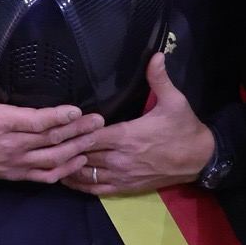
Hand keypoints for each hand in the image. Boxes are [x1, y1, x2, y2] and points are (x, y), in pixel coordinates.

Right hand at [0, 45, 103, 182]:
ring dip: (76, 149)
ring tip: (94, 137)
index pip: (34, 121)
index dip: (57, 117)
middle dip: (77, 130)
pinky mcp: (18, 174)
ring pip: (53, 159)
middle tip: (98, 121)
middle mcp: (11, 144)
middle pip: (50, 139)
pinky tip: (80, 160)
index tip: (77, 111)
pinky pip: (46, 176)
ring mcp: (17, 162)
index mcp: (0, 122)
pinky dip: (65, 171)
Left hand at [61, 55, 214, 195]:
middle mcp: (121, 158)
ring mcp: (123, 175)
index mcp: (128, 136)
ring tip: (51, 159)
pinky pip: (98, 189)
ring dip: (69, 167)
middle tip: (45, 143)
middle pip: (83, 155)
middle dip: (65, 149)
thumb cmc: (185, 128)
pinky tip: (68, 179)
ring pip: (86, 173)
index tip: (56, 127)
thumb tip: (155, 55)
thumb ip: (160, 79)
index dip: (72, 132)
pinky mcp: (127, 188)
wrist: (201, 158)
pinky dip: (81, 185)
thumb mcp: (175, 101)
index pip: (90, 136)